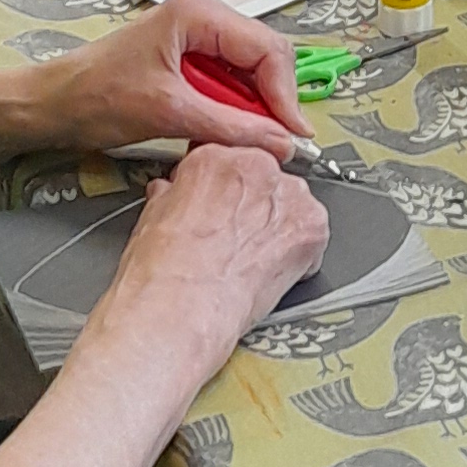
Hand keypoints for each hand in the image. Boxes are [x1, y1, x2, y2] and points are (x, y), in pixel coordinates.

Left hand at [22, 0, 317, 160]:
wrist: (51, 104)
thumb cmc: (94, 96)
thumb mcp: (170, 113)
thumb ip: (232, 127)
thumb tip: (281, 142)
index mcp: (198, 13)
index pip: (268, 49)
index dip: (285, 95)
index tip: (293, 136)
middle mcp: (202, 16)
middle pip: (265, 57)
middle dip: (272, 101)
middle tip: (277, 144)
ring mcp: (196, 35)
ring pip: (250, 71)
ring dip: (253, 108)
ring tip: (249, 140)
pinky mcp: (189, 57)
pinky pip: (229, 81)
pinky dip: (234, 108)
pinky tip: (227, 129)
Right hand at [96, 141, 328, 388]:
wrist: (181, 308)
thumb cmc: (163, 272)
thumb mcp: (152, 219)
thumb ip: (172, 197)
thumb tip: (171, 196)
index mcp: (214, 158)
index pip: (232, 161)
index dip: (227, 192)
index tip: (223, 208)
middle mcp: (255, 167)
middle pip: (266, 181)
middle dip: (256, 209)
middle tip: (238, 240)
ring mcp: (288, 195)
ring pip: (294, 206)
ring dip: (280, 230)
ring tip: (254, 261)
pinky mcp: (311, 228)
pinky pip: (314, 237)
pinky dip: (301, 257)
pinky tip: (274, 274)